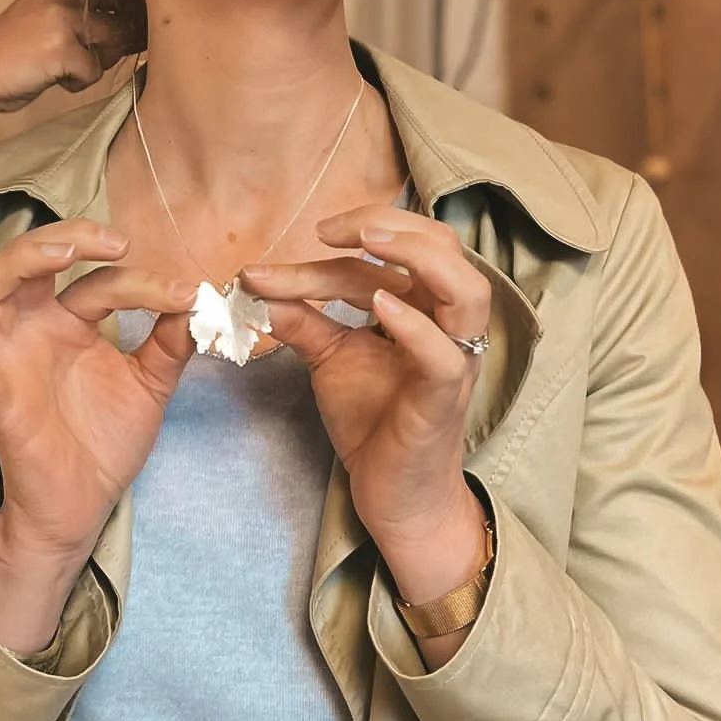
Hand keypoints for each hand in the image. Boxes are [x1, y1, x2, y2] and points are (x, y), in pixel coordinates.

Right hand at [0, 0, 139, 123]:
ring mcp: (62, 20)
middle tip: (104, 53)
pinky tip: (54, 81)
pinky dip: (79, 83)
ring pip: (114, 40)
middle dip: (124, 34)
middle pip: (124, 8)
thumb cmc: (12, 56)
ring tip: (68, 69)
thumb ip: (79, 13)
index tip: (125, 28)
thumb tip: (136, 22)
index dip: (130, 6)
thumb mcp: (43, 18)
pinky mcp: (61, 49)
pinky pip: (94, 70)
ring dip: (98, 61)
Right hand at [0, 220, 196, 566]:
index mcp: (68, 321)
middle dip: (68, 238)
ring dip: (20, 261)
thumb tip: (197, 302)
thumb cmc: (105, 442)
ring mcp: (8, 355)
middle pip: (32, 260)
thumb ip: (170, 344)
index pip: (101, 283)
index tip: (186, 295)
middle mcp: (33, 327)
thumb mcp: (150, 385)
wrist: (83, 506)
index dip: (144, 283)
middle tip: (116, 242)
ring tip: (62, 253)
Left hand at [242, 206, 489, 596]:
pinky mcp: (443, 399)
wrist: (393, 496)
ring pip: (465, 290)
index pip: (393, 254)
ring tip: (366, 246)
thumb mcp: (330, 357)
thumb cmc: (374, 422)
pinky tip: (378, 306)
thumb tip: (255, 283)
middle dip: (388, 225)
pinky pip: (444, 355)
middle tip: (329, 230)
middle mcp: (449, 325)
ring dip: (417, 258)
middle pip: (443, 248)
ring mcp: (454, 360)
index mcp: (427, 306)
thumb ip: (301, 317)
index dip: (349, 239)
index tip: (301, 239)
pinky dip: (414, 326)